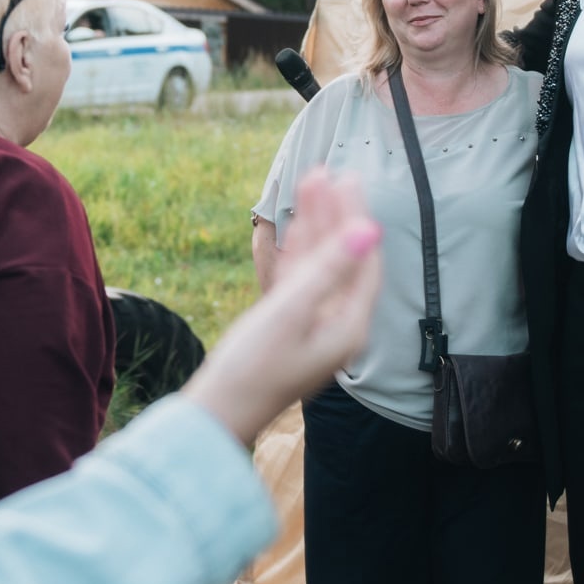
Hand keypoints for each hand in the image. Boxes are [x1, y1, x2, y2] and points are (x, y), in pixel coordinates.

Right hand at [182, 170, 381, 446]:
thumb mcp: (290, 310)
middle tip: (331, 171)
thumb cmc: (251, 367)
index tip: (348, 179)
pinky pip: (301, 280)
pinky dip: (299, 251)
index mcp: (348, 326)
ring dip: (315, 225)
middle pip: (344, 258)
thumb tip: (369, 230)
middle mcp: (338, 326)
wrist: (215, 412)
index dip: (356, 217)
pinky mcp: (290, 327)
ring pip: (321, 264)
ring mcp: (314, 327)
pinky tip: (295, 225)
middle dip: (336, 214)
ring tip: (310, 182)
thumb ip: (329, 267)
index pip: (363, 260)